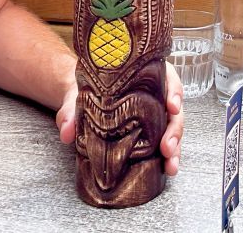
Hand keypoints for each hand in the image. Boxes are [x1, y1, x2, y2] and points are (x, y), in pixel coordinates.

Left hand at [54, 62, 184, 175]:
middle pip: (174, 108)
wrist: (80, 100)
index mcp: (145, 74)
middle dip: (174, 128)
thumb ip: (71, 110)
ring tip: (171, 165)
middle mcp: (155, 93)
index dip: (173, 91)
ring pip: (173, 126)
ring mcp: (156, 113)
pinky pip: (164, 139)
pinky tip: (168, 168)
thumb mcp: (76, 96)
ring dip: (175, 147)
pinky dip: (169, 155)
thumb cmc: (85, 91)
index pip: (167, 77)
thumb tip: (67, 132)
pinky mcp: (152, 130)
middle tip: (167, 147)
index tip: (172, 106)